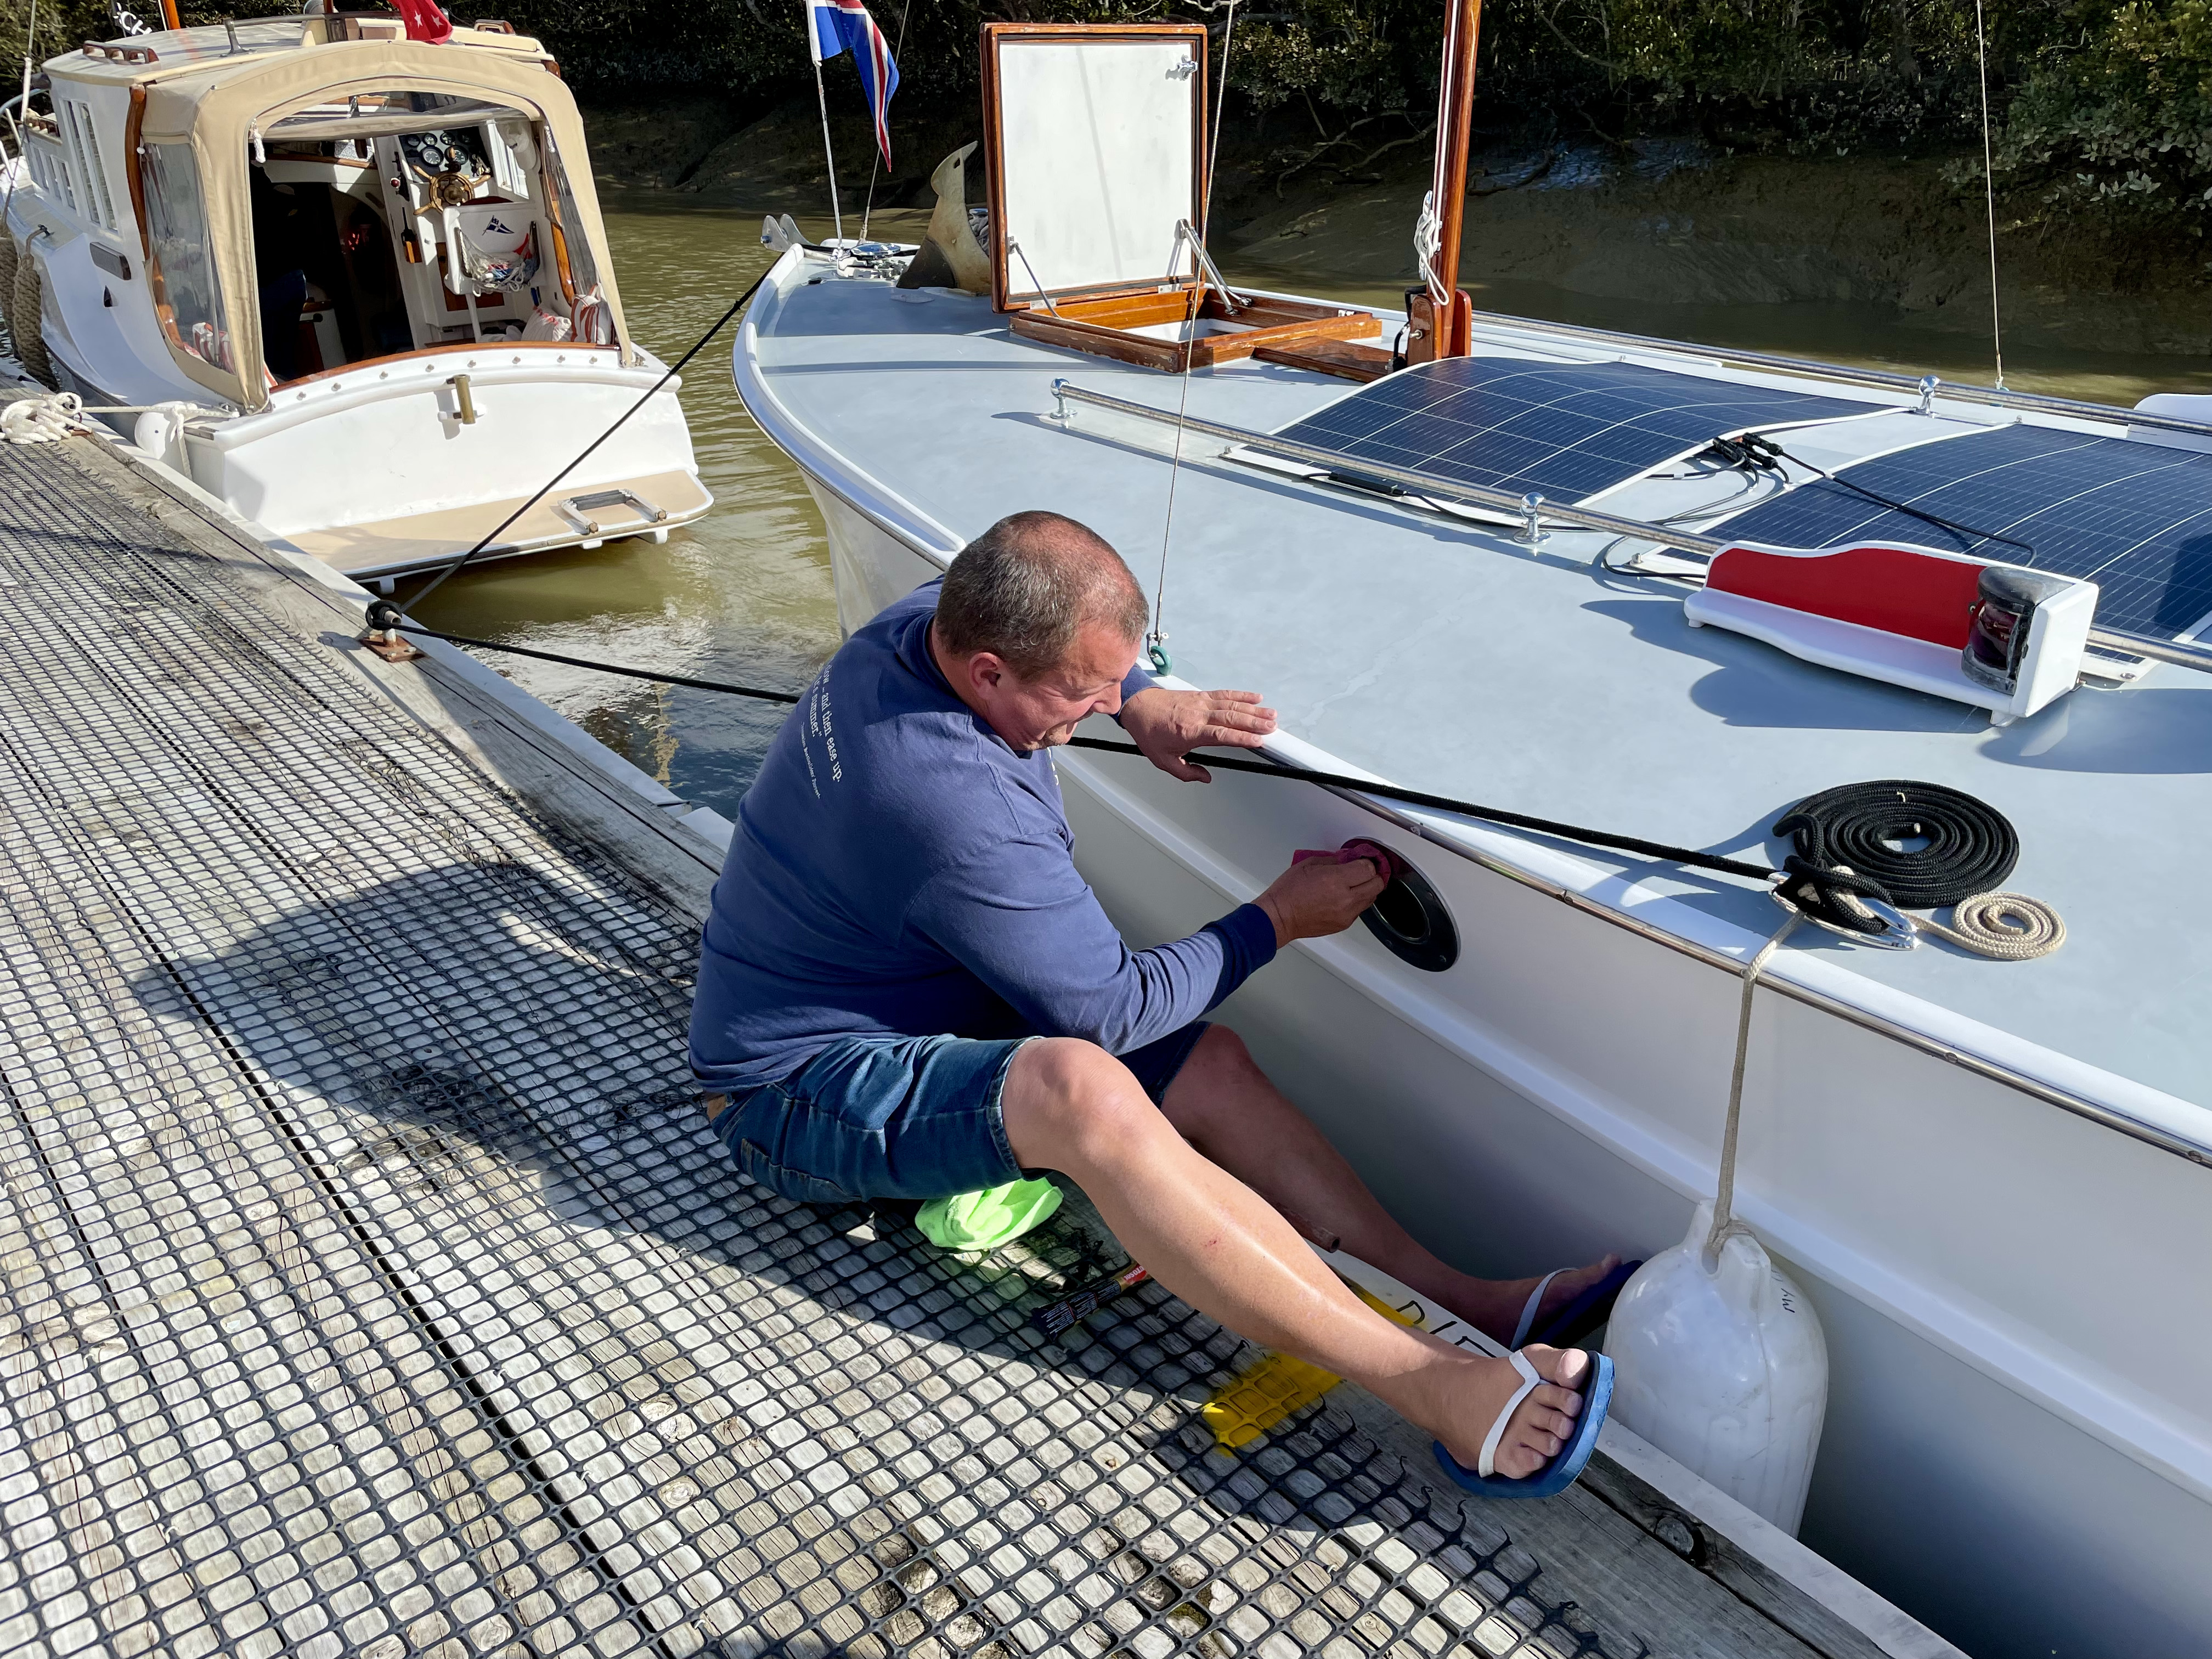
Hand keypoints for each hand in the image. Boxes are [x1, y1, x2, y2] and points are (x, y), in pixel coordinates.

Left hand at [1119, 685, 1276, 781]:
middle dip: (1254, 722)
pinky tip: (1256, 697)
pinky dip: (1242, 695)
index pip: (1221, 734)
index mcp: (1189, 731)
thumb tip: (1206, 777)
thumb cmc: (1149, 732)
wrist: (1137, 706)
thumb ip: (1186, 772)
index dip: (1242, 737)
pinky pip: (1225, 693)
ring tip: (1271, 714)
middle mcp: (1197, 714)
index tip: (1258, 741)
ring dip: (1253, 709)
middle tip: (1272, 727)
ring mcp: (1200, 702)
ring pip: (1232, 704)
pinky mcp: (1201, 695)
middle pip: (1232, 717)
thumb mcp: (1162, 761)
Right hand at [1254, 854, 1388, 946]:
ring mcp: (1346, 914)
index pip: (1368, 868)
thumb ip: (1333, 860)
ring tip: (1352, 884)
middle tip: (1362, 871)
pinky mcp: (1344, 924)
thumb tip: (1348, 859)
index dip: (1366, 862)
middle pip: (1376, 884)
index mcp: (1335, 880)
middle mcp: (1345, 899)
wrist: (1280, 917)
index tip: (1361, 860)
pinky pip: (1360, 910)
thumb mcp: (1309, 864)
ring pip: (1371, 898)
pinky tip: (1343, 897)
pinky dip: (1356, 902)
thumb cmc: (1289, 892)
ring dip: (1366, 889)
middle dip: (1372, 875)